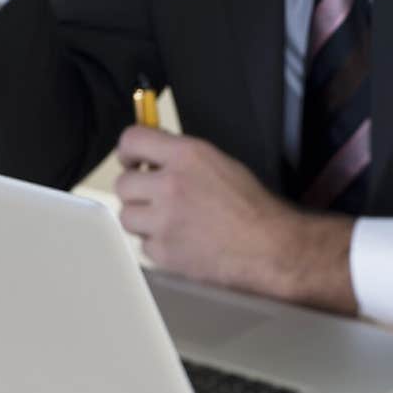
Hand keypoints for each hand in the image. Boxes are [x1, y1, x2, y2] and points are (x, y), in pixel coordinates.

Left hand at [114, 127, 357, 314]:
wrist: (269, 247)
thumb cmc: (252, 208)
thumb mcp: (219, 163)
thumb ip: (182, 157)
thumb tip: (154, 154)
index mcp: (186, 156)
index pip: (132, 140)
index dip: (128, 151)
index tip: (131, 160)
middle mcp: (170, 185)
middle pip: (122, 183)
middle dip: (136, 190)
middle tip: (152, 197)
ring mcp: (164, 221)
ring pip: (127, 216)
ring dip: (143, 218)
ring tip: (169, 221)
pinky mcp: (164, 252)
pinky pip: (144, 245)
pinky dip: (158, 245)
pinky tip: (181, 241)